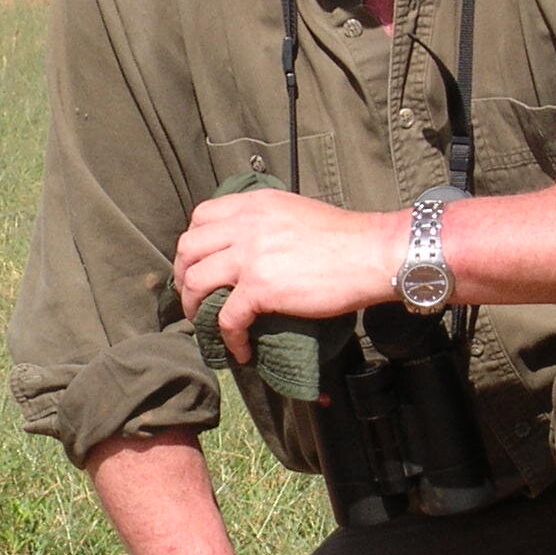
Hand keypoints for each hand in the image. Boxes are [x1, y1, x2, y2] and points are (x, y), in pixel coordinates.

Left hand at [172, 191, 402, 362]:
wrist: (372, 253)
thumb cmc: (345, 238)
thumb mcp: (295, 212)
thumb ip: (266, 223)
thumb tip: (249, 247)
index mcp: (254, 205)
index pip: (201, 215)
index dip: (193, 243)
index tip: (197, 262)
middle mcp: (245, 224)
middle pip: (189, 247)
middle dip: (183, 275)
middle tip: (192, 296)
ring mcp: (250, 255)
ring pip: (197, 281)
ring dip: (194, 307)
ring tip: (204, 323)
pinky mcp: (261, 287)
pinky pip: (228, 318)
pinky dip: (229, 338)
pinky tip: (240, 349)